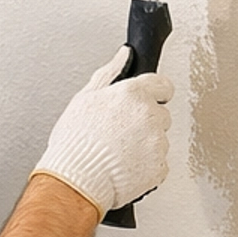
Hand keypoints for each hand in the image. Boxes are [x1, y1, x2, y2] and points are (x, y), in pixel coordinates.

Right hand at [32, 47, 172, 215]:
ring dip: (145, 145)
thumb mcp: (84, 99)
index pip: (162, 85)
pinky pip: (159, 164)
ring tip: (119, 153)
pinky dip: (146, 167)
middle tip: (121, 133)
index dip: (155, 94)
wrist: (76, 181)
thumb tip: (125, 54)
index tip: (147, 102)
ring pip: (159, 140)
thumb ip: (109, 73)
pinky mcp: (159, 167)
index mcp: (133, 94)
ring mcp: (157, 142)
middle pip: (161, 114)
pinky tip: (126, 167)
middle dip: (146, 122)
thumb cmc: (74, 143)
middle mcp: (149, 115)